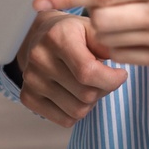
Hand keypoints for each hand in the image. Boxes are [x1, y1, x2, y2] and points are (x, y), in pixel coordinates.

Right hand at [13, 9, 128, 127]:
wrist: (41, 36)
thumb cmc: (72, 34)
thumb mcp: (92, 28)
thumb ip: (107, 43)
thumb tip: (120, 58)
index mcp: (56, 37)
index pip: (88, 72)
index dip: (112, 79)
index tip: (120, 74)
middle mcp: (39, 58)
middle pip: (86, 94)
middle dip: (103, 90)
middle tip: (102, 78)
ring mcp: (31, 79)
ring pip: (77, 111)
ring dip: (90, 103)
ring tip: (87, 85)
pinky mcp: (27, 97)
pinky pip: (65, 120)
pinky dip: (76, 112)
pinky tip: (74, 94)